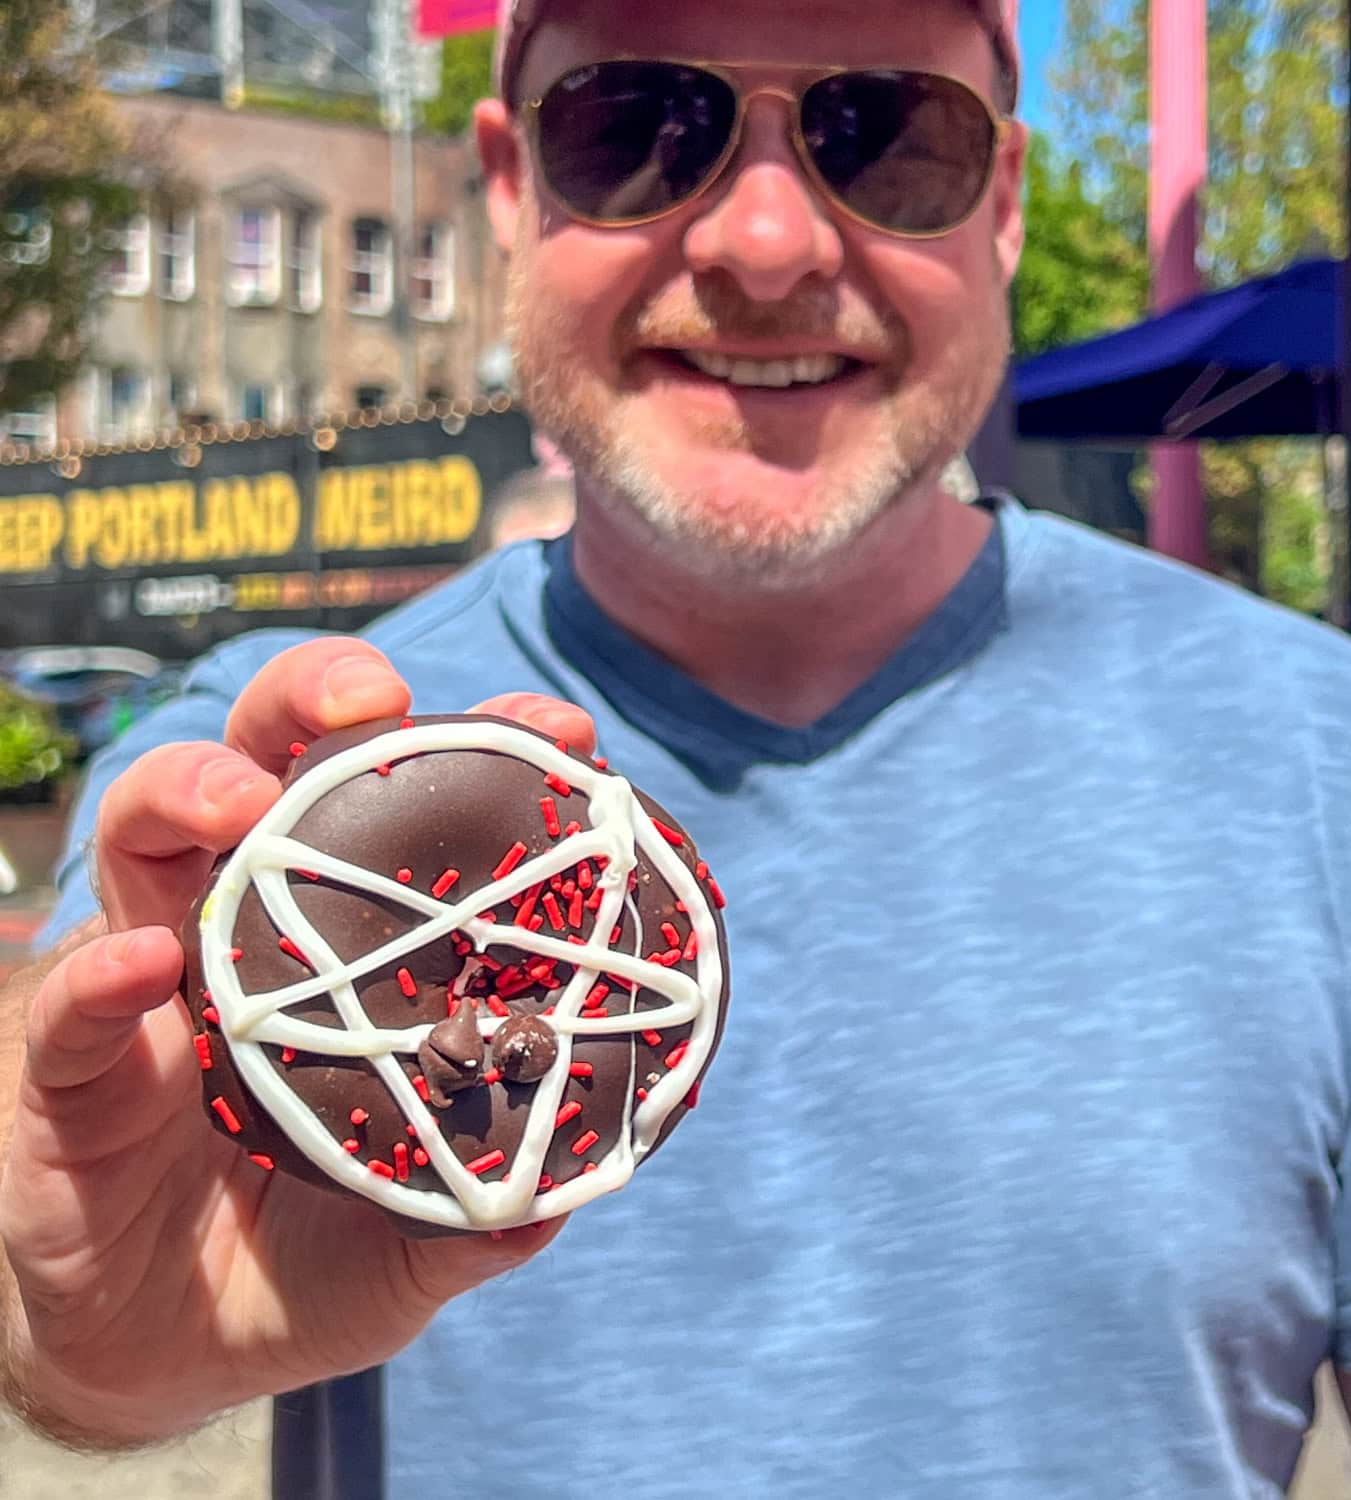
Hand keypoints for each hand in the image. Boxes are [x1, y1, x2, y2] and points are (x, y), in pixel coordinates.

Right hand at [0, 639, 594, 1445]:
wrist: (172, 1355)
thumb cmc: (312, 1260)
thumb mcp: (415, 1236)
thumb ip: (487, 1207)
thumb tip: (568, 1191)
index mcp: (339, 946)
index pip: (397, 814)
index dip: (471, 753)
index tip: (560, 732)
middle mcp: (243, 934)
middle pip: (262, 765)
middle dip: (310, 700)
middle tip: (375, 698)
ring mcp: (151, 990)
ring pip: (145, 839)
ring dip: (192, 791)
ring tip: (245, 800)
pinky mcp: (69, 1076)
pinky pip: (67, 1012)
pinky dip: (98, 978)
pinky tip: (143, 964)